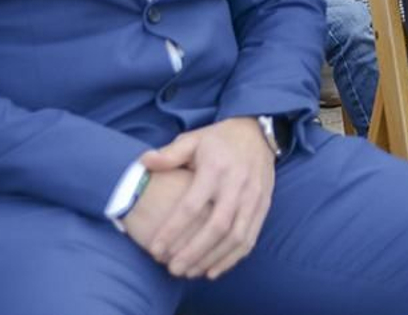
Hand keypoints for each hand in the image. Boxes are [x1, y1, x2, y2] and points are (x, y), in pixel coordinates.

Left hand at [136, 117, 275, 278]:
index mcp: (215, 169)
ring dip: (212, 259)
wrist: (258, 132)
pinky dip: (232, 258)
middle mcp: (237, 184)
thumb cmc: (219, 140)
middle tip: (173, 269)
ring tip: (190, 273)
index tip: (155, 249)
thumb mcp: (194, 139)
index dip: (173, 230)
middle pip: (216, 227)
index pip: (191, 205)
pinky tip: (213, 271)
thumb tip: (143, 163)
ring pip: (235, 237)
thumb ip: (169, 154)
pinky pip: (250, 238)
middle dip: (193, 252)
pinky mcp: (264, 206)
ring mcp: (253, 197)